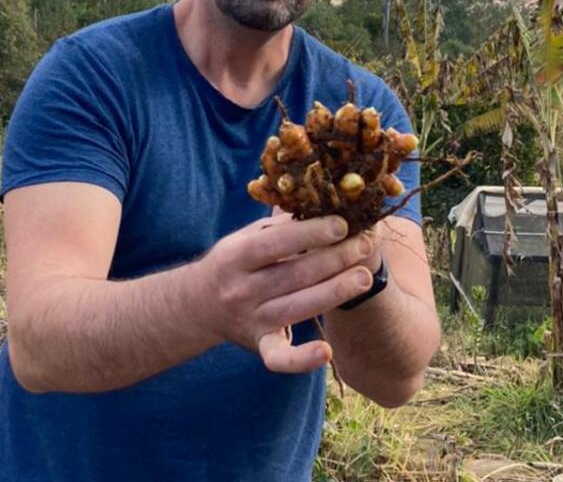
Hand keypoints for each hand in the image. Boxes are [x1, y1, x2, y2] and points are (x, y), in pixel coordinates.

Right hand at [195, 214, 375, 373]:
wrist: (198, 305)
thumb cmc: (234, 263)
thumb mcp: (246, 237)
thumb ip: (280, 225)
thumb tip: (320, 204)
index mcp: (236, 256)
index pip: (277, 243)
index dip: (311, 233)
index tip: (342, 224)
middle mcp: (241, 289)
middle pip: (294, 274)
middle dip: (334, 258)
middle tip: (365, 244)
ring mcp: (251, 319)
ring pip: (298, 308)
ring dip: (335, 292)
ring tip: (364, 277)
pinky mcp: (260, 345)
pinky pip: (279, 358)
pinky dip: (301, 359)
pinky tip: (326, 352)